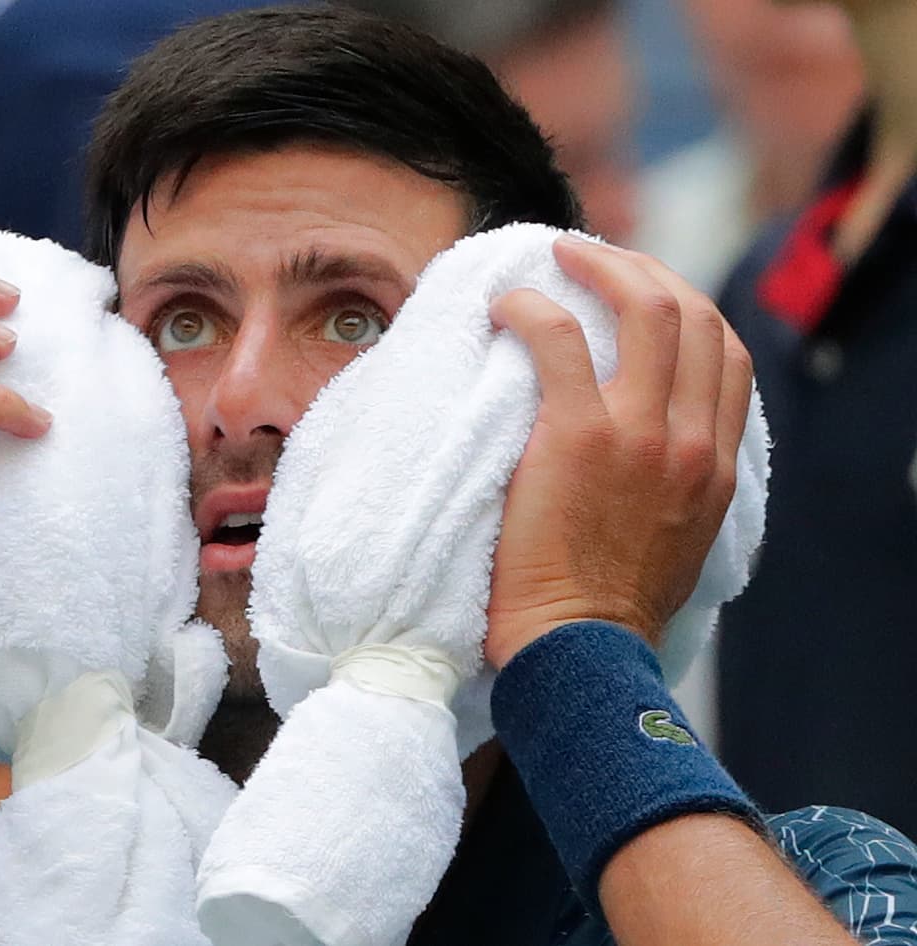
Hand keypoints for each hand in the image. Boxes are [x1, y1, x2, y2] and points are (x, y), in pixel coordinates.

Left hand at [483, 237, 753, 669]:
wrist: (578, 651)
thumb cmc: (609, 606)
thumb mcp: (677, 538)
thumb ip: (677, 481)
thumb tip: (649, 443)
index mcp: (715, 462)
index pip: (726, 351)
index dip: (686, 305)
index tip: (642, 292)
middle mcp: (689, 438)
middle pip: (691, 313)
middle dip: (643, 271)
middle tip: (592, 259)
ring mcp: (639, 433)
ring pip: (643, 308)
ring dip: (599, 267)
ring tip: (557, 256)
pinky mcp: (576, 436)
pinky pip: (556, 338)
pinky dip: (531, 309)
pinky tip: (505, 307)